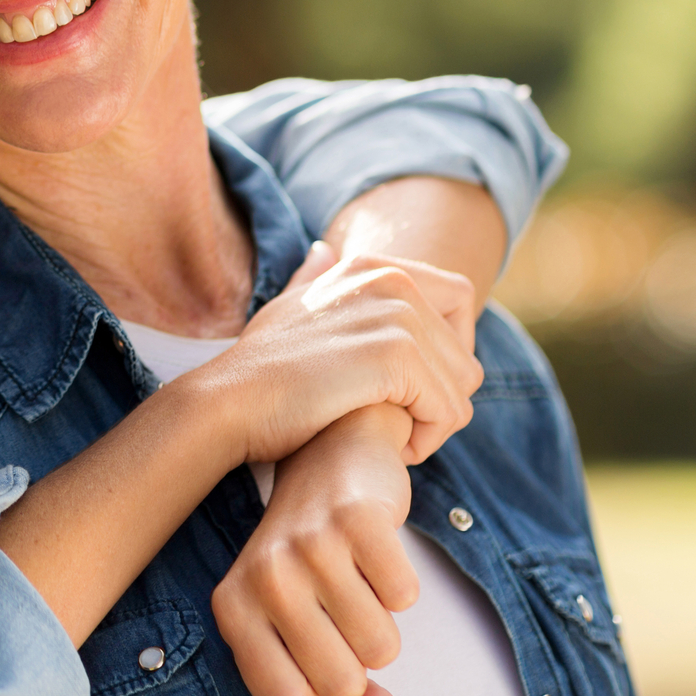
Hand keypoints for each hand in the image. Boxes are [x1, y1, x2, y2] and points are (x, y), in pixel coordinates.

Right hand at [179, 242, 482, 468]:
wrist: (229, 403)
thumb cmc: (259, 368)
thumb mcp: (288, 307)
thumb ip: (316, 279)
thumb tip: (324, 251)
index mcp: (371, 266)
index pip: (460, 300)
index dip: (449, 350)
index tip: (410, 385)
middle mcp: (390, 279)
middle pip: (466, 354)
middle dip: (439, 398)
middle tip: (396, 423)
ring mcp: (394, 315)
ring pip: (462, 388)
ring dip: (432, 424)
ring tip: (385, 434)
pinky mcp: (394, 357)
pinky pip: (448, 411)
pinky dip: (425, 440)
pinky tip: (387, 445)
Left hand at [213, 405, 417, 695]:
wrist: (326, 455)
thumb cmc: (309, 554)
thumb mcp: (296, 621)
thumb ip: (333, 687)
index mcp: (233, 609)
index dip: (317, 689)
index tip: (317, 650)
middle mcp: (262, 577)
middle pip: (339, 682)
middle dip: (358, 662)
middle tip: (341, 613)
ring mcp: (308, 546)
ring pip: (381, 647)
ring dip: (382, 622)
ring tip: (355, 579)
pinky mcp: (356, 519)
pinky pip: (405, 598)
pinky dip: (399, 585)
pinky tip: (372, 553)